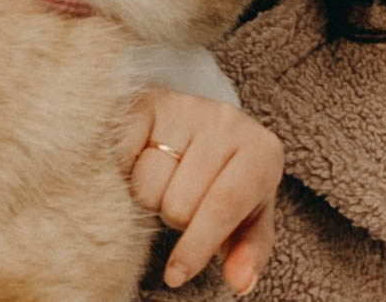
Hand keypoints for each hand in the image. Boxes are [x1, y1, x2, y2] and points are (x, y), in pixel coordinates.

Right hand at [121, 86, 282, 293]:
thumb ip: (249, 250)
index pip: (224, 206)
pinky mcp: (148, 102)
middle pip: (180, 203)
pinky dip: (123, 170)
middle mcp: (227, 122)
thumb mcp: (249, 215)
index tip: (175, 276)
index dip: (196, 246)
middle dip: (173, 216)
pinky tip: (140, 162)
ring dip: (148, 194)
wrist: (203, 125)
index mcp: (262, 152)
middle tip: (181, 198)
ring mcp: (187, 108)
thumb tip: (242, 284)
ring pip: (147, 184)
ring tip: (164, 177)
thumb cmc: (228, 180)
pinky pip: (122, 155)